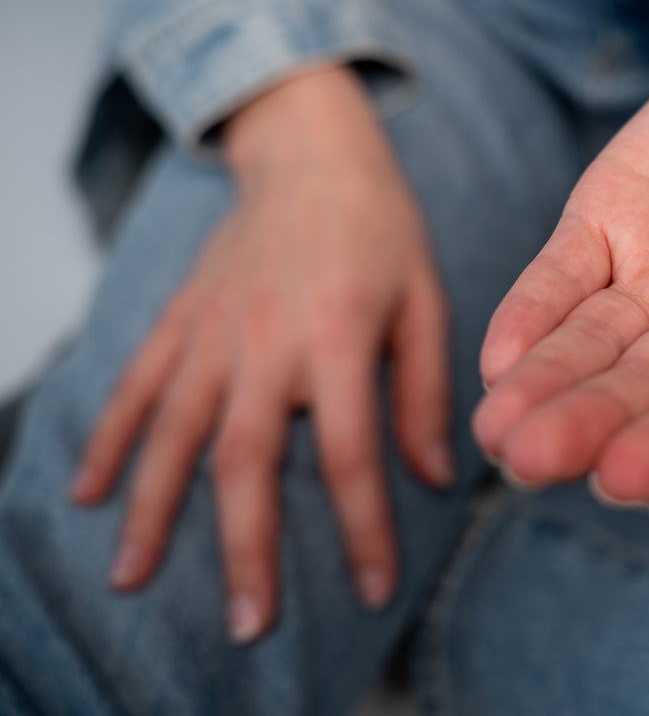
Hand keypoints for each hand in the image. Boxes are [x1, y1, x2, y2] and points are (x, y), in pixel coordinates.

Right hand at [70, 64, 452, 642]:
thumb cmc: (382, 230)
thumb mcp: (427, 302)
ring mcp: (211, 331)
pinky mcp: (178, 319)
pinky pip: (134, 386)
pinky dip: (107, 439)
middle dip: (245, 548)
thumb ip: (424, 390)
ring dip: (151, 510)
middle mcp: (264, 341)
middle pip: (246, 460)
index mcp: (337, 337)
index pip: (350, 452)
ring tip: (132, 579)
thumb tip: (433, 476)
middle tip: (247, 622)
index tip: (376, 588)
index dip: (363, 527)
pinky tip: (87, 493)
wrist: (312, 154)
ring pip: (173, 433)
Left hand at [473, 0, 648, 503]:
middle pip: (648, 389)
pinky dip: (533, 309)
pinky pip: (564, 274)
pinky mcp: (612, 218)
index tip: (623, 475)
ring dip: (546, 384)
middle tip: (527, 459)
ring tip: (494, 428)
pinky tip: (497, 351)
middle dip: (588, 424)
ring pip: (594, 343)